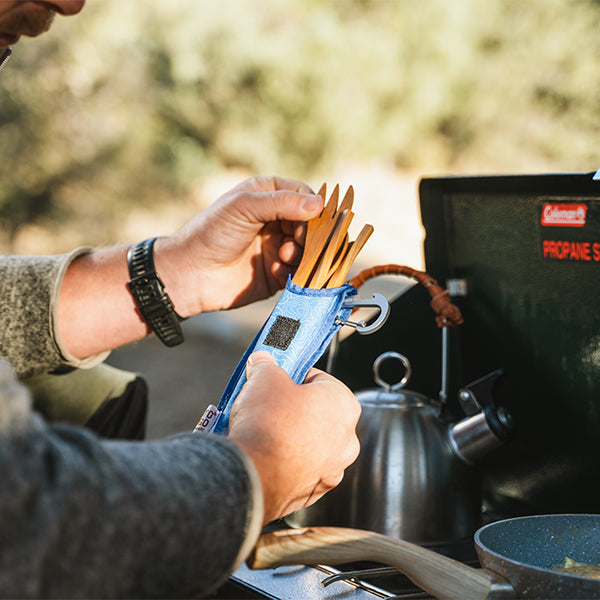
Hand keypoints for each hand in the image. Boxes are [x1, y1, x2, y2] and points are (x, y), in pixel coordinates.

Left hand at [155, 176, 322, 315]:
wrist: (190, 274)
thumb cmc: (211, 232)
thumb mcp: (244, 207)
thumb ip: (282, 203)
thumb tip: (319, 204)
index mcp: (268, 196)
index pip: (305, 197)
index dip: (313, 209)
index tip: (311, 222)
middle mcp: (276, 220)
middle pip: (312, 225)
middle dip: (309, 235)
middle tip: (296, 243)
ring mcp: (277, 247)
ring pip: (308, 250)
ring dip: (301, 254)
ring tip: (284, 256)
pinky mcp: (277, 274)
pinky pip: (298, 272)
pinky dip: (292, 272)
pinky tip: (274, 271)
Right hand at [227, 351, 360, 524]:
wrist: (254, 474)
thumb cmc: (269, 426)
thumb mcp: (264, 377)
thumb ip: (266, 366)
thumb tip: (262, 362)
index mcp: (344, 404)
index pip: (319, 379)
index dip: (293, 376)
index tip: (277, 378)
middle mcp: (346, 439)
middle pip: (316, 413)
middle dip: (292, 407)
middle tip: (267, 404)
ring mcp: (332, 469)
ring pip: (310, 443)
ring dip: (290, 436)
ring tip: (263, 431)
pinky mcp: (313, 492)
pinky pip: (299, 468)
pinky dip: (285, 462)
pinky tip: (265, 454)